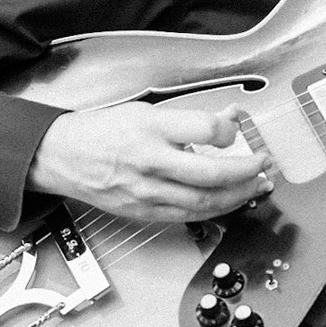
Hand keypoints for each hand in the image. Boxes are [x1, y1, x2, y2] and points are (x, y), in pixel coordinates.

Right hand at [28, 102, 272, 222]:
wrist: (62, 156)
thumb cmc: (103, 131)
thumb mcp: (146, 111)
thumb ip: (190, 119)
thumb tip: (231, 117)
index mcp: (150, 128)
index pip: (205, 130)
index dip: (230, 130)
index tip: (237, 129)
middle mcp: (150, 161)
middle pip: (211, 174)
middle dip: (247, 171)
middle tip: (264, 164)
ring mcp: (147, 191)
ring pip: (205, 201)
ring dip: (239, 195)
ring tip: (257, 185)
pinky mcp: (144, 212)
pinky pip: (189, 216)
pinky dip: (215, 210)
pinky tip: (230, 201)